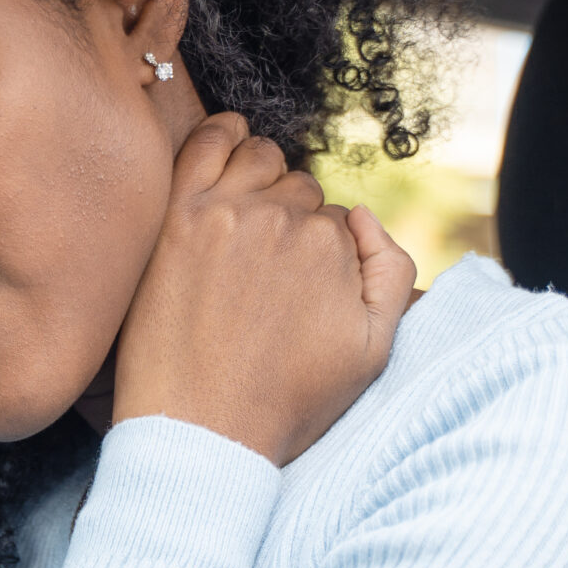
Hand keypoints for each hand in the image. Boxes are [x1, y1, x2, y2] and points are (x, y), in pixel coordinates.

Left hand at [113, 112, 415, 464]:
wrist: (202, 433)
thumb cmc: (287, 401)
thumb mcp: (373, 350)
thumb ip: (393, 272)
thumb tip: (361, 214)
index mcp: (333, 245)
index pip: (334, 218)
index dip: (319, 250)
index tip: (296, 285)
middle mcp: (282, 220)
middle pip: (296, 189)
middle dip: (291, 216)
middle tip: (266, 266)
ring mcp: (224, 213)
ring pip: (258, 159)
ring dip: (261, 175)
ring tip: (248, 214)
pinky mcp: (175, 219)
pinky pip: (204, 145)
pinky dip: (221, 134)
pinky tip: (227, 142)